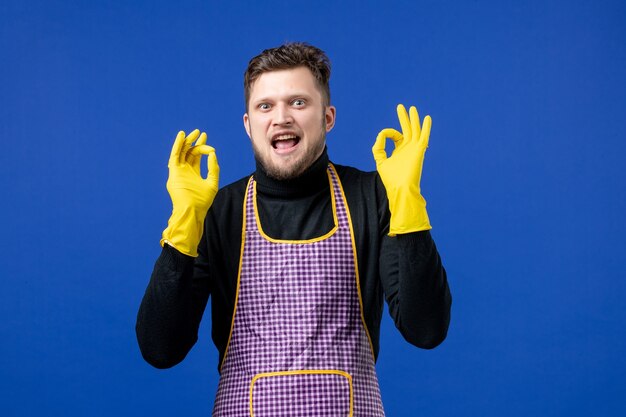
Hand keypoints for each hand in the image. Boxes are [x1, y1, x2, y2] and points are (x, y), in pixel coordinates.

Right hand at [161, 129, 219, 255]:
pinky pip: (174, 155)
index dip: (203, 149)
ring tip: (191, 133)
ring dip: (185, 141)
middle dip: (194, 142)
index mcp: (194, 173)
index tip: (211, 149)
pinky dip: (177, 145)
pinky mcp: (173, 172)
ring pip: (180, 152)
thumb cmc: (202, 201)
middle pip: (188, 152)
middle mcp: (185, 171)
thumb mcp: (212, 182)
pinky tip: (182, 136)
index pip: (196, 156)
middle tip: (200, 133)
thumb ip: (213, 168)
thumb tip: (213, 154)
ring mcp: (178, 171)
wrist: (192, 210)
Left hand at [372, 104, 431, 234]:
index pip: (395, 136)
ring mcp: (414, 149)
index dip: (388, 133)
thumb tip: (381, 135)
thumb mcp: (381, 161)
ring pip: (414, 130)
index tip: (383, 136)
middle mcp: (408, 148)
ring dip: (413, 119)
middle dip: (403, 118)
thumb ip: (379, 147)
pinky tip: (427, 118)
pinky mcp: (419, 151)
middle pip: (406, 129)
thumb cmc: (391, 179)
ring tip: (412, 108)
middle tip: (400, 106)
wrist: (401, 189)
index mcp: (399, 151)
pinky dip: (426, 127)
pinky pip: (424, 137)